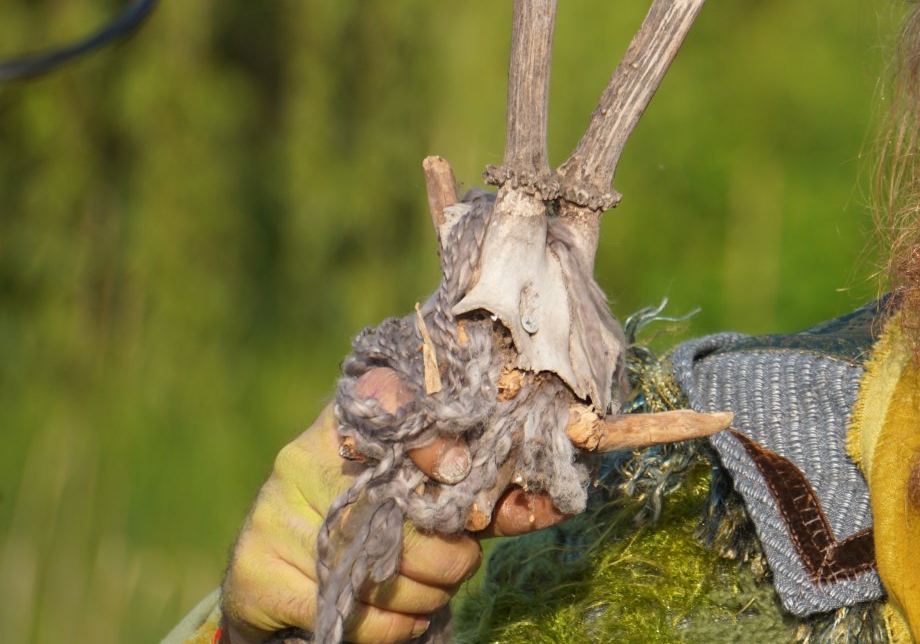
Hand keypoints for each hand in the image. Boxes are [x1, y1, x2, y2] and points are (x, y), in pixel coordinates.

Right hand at [219, 367, 564, 643]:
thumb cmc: (371, 525)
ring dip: (425, 596)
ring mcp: (272, 513)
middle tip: (457, 562)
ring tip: (424, 590)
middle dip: (452, 555)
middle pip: (408, 513)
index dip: (439, 441)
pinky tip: (392, 617)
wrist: (273, 580)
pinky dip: (392, 629)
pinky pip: (355, 616)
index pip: (393, 401)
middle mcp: (303, 457)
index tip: (463, 469)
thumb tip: (560, 501)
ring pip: (388, 573)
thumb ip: (484, 493)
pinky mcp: (255, 571)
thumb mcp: (424, 495)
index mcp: (347, 422)